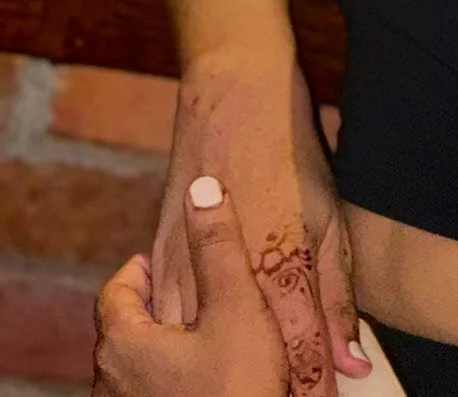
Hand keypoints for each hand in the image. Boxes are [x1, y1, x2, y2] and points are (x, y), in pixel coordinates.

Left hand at [93, 176, 288, 394]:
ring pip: (138, 367)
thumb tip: (204, 186)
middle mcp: (114, 385)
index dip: (139, 270)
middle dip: (155, 306)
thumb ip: (220, 245)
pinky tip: (211, 378)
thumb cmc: (238, 391)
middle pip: (125, 330)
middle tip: (187, 290)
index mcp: (125, 345)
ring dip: (164, 346)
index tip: (160, 259)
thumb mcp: (238, 306)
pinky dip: (173, 378)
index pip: (115, 291)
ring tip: (203, 332)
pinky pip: (153, 394)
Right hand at [151, 61, 370, 395]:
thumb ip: (338, 295)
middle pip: (248, 365)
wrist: (234, 94)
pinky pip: (168, 321)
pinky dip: (185, 344)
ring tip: (247, 387)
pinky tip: (197, 357)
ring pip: (199, 352)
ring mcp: (189, 269)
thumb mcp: (329, 216)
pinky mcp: (162, 257)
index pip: (301, 357)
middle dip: (270, 389)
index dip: (313, 392)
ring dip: (224, 372)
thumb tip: (351, 364)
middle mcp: (231, 277)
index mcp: (281, 266)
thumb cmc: (291, 152)